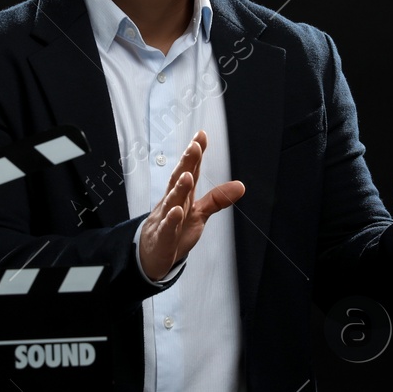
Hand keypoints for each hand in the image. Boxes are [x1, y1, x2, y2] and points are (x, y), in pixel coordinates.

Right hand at [137, 130, 244, 280]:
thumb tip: (240, 186)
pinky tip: (176, 211)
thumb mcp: (199, 213)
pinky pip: (166, 228)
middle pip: (179, 180)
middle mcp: (172, 203)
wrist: (151, 255)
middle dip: (187, 163)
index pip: (190, 171)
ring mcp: (165, 219)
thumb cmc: (174, 231)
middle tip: (194, 147)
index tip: (201, 135)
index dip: (195, 154)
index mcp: (182, 195)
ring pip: (172, 201)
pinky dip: (171, 220)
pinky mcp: (162, 238)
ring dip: (179, 188)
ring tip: (187, 175)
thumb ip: (217, 199)